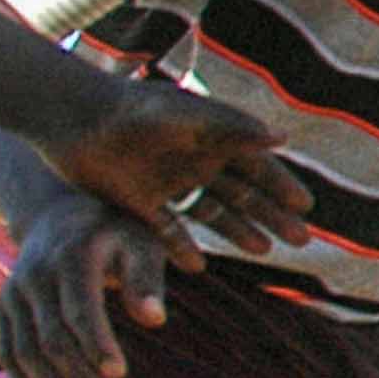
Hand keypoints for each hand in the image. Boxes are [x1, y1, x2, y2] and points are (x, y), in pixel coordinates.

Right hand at [0, 190, 171, 377]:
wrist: (59, 214)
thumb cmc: (116, 233)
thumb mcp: (141, 242)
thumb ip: (148, 278)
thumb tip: (155, 320)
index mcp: (70, 257)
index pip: (80, 310)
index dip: (97, 345)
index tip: (120, 374)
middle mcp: (33, 276)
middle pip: (51, 337)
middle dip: (79, 374)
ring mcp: (12, 294)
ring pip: (24, 350)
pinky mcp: (3, 309)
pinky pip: (7, 352)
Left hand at [46, 83, 315, 252]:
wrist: (73, 118)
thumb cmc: (134, 111)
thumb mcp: (188, 117)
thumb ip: (234, 127)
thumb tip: (283, 139)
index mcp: (210, 139)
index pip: (256, 166)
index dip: (281, 185)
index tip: (306, 207)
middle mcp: (193, 162)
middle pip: (242, 193)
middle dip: (272, 214)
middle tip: (302, 240)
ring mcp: (166, 184)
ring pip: (211, 213)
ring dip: (239, 231)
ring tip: (265, 250)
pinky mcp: (136, 203)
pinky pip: (166, 231)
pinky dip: (181, 247)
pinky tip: (197, 266)